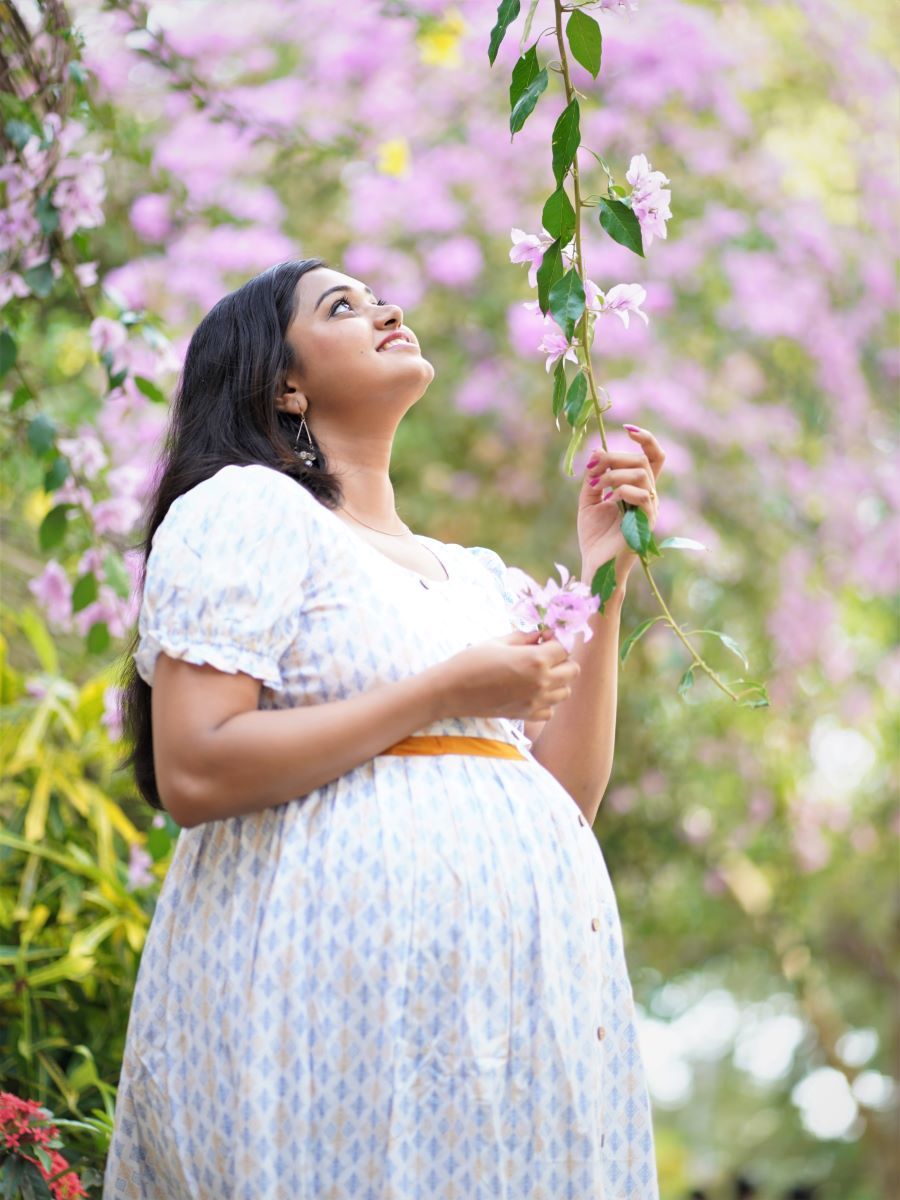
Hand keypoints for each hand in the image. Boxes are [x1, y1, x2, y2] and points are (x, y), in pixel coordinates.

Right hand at [436, 629, 580, 722]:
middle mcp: (541, 682)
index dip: (555, 641)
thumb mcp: (498, 641)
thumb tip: (541, 634)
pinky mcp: (526, 716)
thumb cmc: (472, 661)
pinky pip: (550, 710)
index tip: (544, 639)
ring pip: (565, 691)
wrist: (452, 691)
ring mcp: (536, 702)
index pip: (564, 648)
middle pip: (573, 670)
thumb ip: (525, 637)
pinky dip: (546, 701)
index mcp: (535, 660)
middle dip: (562, 660)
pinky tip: (531, 693)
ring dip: (557, 681)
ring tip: (538, 675)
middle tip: (544, 656)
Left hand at [577, 424, 665, 585]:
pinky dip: (622, 490)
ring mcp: (649, 508)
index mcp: (637, 488)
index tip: (627, 429)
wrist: (595, 565)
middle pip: (643, 460)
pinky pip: (643, 495)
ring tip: (597, 487)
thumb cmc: (594, 537)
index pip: (653, 457)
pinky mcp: (647, 522)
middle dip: (615, 457)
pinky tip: (608, 500)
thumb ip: (594, 476)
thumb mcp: (588, 500)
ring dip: (615, 474)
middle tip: (594, 467)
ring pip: (642, 474)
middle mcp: (648, 495)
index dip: (646, 439)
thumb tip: (597, 451)